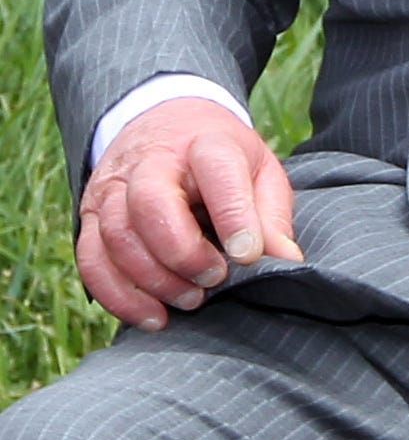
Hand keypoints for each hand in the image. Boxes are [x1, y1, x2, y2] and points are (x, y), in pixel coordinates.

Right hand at [76, 96, 300, 330]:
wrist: (167, 123)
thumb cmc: (222, 158)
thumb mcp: (259, 170)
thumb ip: (271, 215)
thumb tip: (287, 261)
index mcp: (206, 143)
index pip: (216, 171)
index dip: (233, 216)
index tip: (247, 255)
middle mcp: (151, 161)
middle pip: (149, 203)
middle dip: (182, 252)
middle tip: (213, 280)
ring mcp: (114, 187)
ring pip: (116, 236)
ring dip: (152, 280)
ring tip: (190, 301)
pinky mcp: (90, 215)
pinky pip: (91, 260)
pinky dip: (119, 296)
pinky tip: (153, 316)